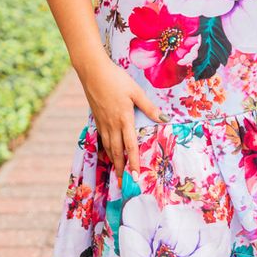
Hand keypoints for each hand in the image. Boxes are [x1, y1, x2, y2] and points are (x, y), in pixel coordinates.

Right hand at [78, 56, 164, 181]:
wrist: (93, 72)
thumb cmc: (116, 79)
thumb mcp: (135, 91)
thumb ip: (149, 107)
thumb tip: (163, 119)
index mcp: (124, 119)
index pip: (130, 146)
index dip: (133, 162)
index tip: (136, 177)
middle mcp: (112, 125)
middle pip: (117, 152)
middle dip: (121, 169)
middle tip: (124, 184)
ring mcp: (103, 123)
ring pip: (108, 147)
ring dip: (113, 161)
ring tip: (117, 173)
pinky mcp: (97, 119)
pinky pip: (102, 139)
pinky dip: (105, 149)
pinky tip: (107, 154)